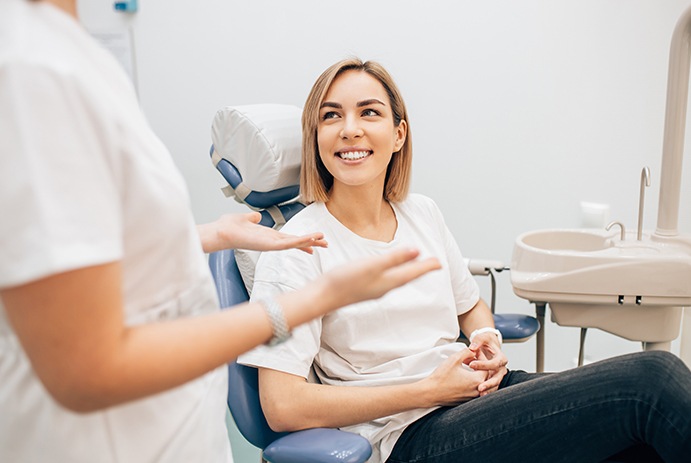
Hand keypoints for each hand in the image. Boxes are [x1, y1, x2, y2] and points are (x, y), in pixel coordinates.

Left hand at [200, 212, 327, 253]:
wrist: (221, 232)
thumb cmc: (230, 227)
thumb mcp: (245, 219)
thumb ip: (253, 218)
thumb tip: (256, 216)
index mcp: (268, 236)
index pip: (289, 238)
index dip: (302, 239)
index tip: (314, 241)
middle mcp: (271, 242)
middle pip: (296, 242)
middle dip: (311, 242)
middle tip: (326, 244)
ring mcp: (271, 245)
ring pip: (295, 243)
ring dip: (309, 241)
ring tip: (323, 240)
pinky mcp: (269, 246)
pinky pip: (288, 244)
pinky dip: (300, 242)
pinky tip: (310, 240)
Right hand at [324, 248, 440, 307]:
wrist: (323, 297)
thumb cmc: (344, 281)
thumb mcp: (372, 265)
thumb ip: (394, 258)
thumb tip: (417, 251)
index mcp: (389, 281)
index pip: (413, 273)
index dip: (427, 266)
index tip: (440, 263)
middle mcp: (384, 287)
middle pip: (408, 277)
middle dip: (421, 269)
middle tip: (433, 264)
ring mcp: (374, 289)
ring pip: (398, 279)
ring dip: (408, 272)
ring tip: (415, 266)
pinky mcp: (364, 288)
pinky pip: (387, 280)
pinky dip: (394, 273)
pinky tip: (389, 271)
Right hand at [421, 348, 487, 406]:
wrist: (431, 392)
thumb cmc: (442, 376)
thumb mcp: (454, 359)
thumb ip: (466, 352)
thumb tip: (473, 351)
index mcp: (477, 380)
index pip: (486, 366)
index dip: (481, 357)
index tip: (474, 352)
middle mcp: (477, 390)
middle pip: (484, 375)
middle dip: (478, 365)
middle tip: (470, 358)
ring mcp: (471, 397)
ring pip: (479, 383)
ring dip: (475, 373)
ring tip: (466, 366)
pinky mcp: (465, 400)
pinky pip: (473, 389)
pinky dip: (471, 382)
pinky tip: (462, 376)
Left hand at [468, 333, 507, 395]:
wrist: (488, 347)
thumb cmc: (485, 342)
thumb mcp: (482, 338)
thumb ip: (478, 341)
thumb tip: (472, 347)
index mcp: (501, 358)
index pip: (494, 363)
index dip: (483, 364)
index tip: (471, 364)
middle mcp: (501, 368)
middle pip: (498, 377)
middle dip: (489, 383)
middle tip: (479, 387)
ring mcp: (498, 375)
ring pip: (495, 385)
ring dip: (488, 390)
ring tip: (480, 394)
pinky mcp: (493, 380)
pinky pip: (491, 387)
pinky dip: (487, 391)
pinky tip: (479, 396)